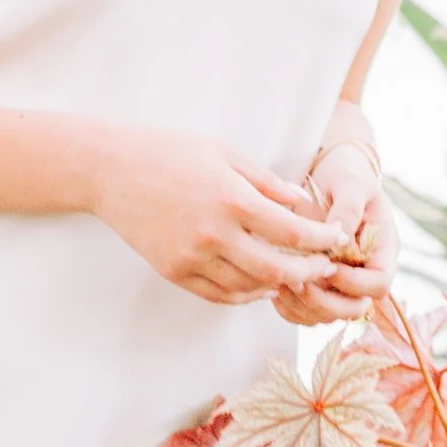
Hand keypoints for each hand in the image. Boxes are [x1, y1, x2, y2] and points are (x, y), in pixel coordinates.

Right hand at [89, 131, 351, 307]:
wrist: (109, 170)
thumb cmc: (169, 152)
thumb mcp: (225, 154)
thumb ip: (268, 182)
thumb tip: (305, 205)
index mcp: (232, 199)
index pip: (293, 233)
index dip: (323, 240)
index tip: (337, 239)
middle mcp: (213, 234)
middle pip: (277, 270)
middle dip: (309, 272)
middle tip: (324, 267)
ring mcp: (191, 257)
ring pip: (249, 288)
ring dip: (278, 286)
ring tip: (294, 276)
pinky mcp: (173, 271)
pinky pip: (218, 294)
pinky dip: (245, 295)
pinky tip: (259, 286)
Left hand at [272, 135, 394, 326]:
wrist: (331, 172)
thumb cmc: (346, 175)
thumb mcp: (351, 184)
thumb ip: (348, 209)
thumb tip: (340, 237)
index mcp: (382, 249)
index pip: (379, 283)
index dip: (355, 283)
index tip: (329, 265)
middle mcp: (365, 271)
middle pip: (355, 308)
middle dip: (326, 301)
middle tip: (299, 280)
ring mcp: (342, 281)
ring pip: (328, 316)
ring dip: (304, 306)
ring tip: (282, 283)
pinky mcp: (319, 284)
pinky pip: (306, 312)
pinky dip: (290, 308)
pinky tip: (275, 288)